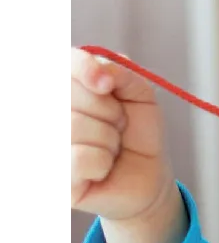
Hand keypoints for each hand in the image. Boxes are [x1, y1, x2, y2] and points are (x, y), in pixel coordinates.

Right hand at [65, 47, 174, 225]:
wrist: (148, 179)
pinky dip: (101, 163)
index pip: (64, 63)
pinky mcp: (51, 173)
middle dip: (108, 111)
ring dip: (108, 140)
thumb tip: (101, 70)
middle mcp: (48, 112)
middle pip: (69, 94)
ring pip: (75, 127)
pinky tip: (100, 170)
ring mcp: (47, 142)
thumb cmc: (138, 136)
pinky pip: (77, 158)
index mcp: (67, 87)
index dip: (83, 67)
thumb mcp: (141, 97)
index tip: (107, 84)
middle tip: (118, 126)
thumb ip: (123, 73)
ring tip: (111, 149)